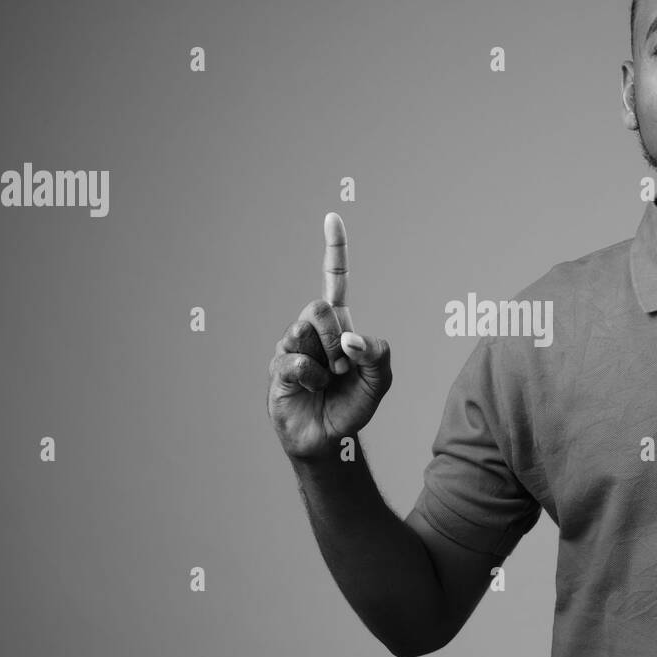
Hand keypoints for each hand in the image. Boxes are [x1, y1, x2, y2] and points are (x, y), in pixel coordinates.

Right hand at [268, 212, 392, 459]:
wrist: (330, 439)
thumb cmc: (353, 405)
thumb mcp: (380, 380)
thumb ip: (377, 354)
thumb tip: (349, 339)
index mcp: (339, 324)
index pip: (335, 279)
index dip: (335, 249)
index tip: (332, 216)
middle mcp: (311, 330)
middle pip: (320, 306)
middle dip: (337, 337)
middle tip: (342, 367)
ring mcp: (291, 347)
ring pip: (306, 332)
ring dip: (327, 363)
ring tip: (327, 381)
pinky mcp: (277, 368)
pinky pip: (296, 362)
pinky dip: (312, 379)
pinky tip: (311, 389)